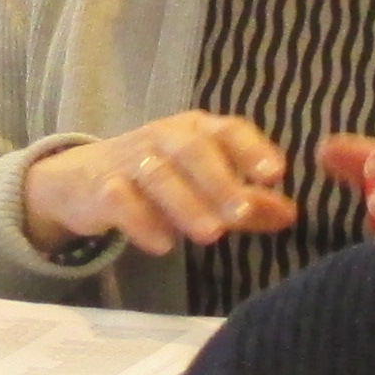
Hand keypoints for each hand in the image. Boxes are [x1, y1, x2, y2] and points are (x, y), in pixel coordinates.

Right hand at [21, 113, 294, 259]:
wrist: (83, 179)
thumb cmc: (162, 181)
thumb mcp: (206, 186)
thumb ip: (248, 202)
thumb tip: (290, 216)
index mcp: (196, 130)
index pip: (228, 130)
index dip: (251, 148)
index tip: (275, 174)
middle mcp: (163, 137)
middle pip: (191, 149)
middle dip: (219, 181)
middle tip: (242, 215)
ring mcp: (130, 160)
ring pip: (157, 174)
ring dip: (186, 204)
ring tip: (211, 236)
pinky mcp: (101, 188)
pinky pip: (119, 199)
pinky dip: (141, 221)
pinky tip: (162, 245)